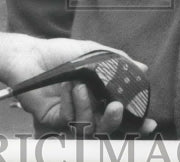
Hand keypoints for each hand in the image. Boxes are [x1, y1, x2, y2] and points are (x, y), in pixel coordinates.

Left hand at [5, 36, 156, 137]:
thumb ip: (117, 61)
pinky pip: (69, 120)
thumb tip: (143, 67)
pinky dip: (69, 102)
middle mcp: (88, 109)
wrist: (30, 55)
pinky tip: (65, 85)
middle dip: (114, 121)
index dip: (137, 122)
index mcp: (99, 96)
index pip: (122, 114)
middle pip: (108, 128)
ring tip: (81, 87)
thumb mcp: (92, 52)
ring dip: (87, 108)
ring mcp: (72, 116)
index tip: (149, 122)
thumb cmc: (60, 53)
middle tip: (116, 108)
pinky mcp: (55, 121)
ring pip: (89, 128)